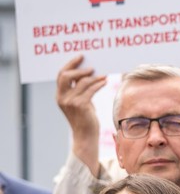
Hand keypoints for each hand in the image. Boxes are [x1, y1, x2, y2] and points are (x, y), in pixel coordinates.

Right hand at [56, 54, 107, 174]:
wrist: (85, 136)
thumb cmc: (85, 119)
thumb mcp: (81, 101)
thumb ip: (81, 88)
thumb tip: (88, 72)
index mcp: (60, 96)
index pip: (61, 75)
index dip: (70, 64)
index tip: (80, 57)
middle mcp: (62, 98)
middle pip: (66, 75)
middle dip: (79, 68)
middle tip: (91, 66)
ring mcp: (70, 102)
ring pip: (82, 82)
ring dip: (94, 76)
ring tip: (103, 75)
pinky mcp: (80, 105)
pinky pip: (91, 90)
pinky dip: (98, 84)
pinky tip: (105, 82)